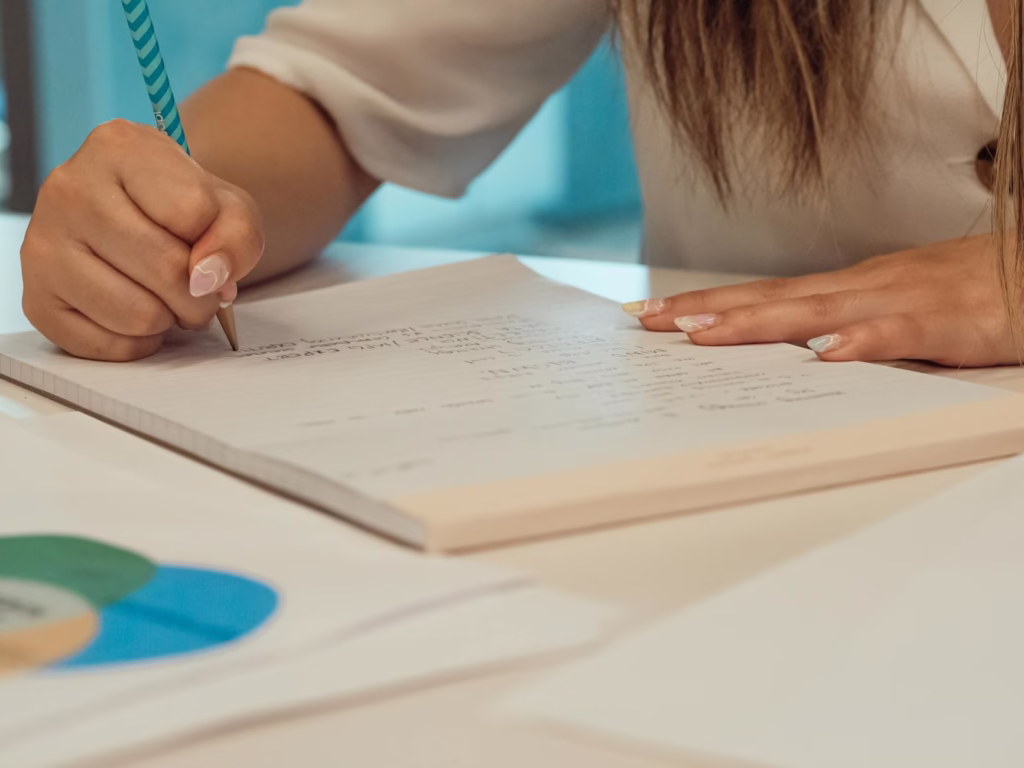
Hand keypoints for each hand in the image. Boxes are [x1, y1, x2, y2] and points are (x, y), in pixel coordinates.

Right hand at [21, 120, 264, 361]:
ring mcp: (42, 245)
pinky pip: (109, 345)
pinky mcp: (36, 299)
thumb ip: (237, 236)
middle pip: (166, 269)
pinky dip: (139, 342)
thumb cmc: (183, 210)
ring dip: (169, 319)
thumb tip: (207, 280)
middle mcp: (68, 188)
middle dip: (200, 294)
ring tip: (164, 297)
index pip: (192, 212)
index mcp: (117, 148)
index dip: (216, 241)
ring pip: (138, 315)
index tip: (206, 241)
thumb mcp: (228, 206)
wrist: (138, 223)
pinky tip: (136, 312)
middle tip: (197, 288)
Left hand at [622, 235, 1015, 367]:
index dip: (711, 305)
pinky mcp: (944, 322)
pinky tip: (827, 355)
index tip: (659, 315)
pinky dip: (863, 341)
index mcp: (848, 288)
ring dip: (756, 323)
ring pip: (816, 312)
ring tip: (702, 335)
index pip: (765, 296)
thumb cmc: (967, 291)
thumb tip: (796, 346)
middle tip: (650, 324)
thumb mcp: (894, 306)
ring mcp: (900, 300)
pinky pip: (899, 333)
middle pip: (771, 300)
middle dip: (707, 311)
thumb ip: (846, 322)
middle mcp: (861, 288)